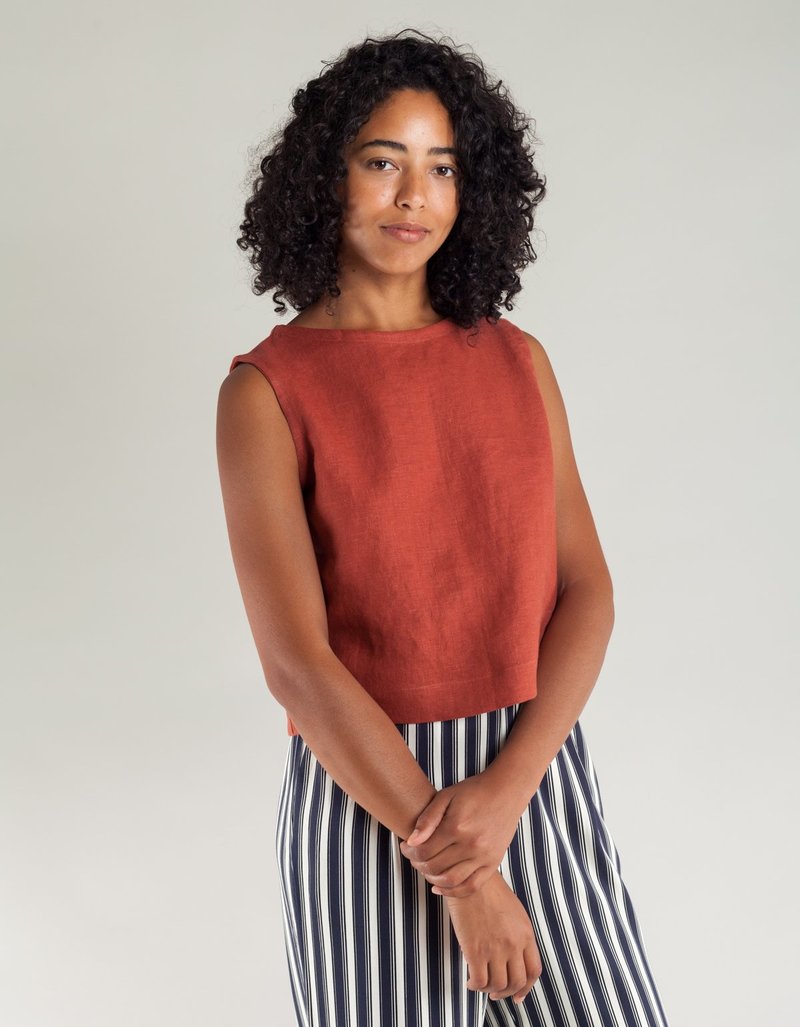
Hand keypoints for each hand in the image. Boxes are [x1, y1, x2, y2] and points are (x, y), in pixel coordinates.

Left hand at [399, 769, 525, 896]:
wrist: (505, 792)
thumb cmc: (473, 791)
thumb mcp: (446, 796)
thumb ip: (427, 819)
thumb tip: (411, 842)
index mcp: (457, 826)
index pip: (424, 851)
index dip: (409, 852)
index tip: (405, 846)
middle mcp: (471, 844)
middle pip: (435, 867)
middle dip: (418, 864)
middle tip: (413, 857)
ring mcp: (484, 856)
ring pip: (451, 880)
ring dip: (432, 879)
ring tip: (425, 869)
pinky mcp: (493, 863)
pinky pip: (471, 886)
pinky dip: (453, 892)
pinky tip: (440, 887)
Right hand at [445, 870, 541, 1003]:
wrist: (471, 879)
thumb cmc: (491, 892)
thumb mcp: (515, 913)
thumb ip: (519, 936)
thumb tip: (514, 958)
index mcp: (526, 934)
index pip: (533, 971)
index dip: (526, 988)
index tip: (518, 995)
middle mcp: (514, 945)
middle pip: (516, 982)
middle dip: (506, 993)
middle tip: (496, 993)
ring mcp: (495, 949)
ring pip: (498, 985)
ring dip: (489, 990)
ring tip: (481, 984)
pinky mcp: (475, 950)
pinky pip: (479, 981)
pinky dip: (475, 986)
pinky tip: (470, 981)